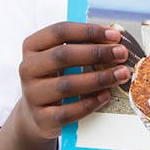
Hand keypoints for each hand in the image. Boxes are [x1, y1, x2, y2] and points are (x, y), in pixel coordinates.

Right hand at [13, 21, 131, 141]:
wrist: (36, 114)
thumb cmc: (56, 78)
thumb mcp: (62, 59)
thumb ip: (82, 46)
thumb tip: (115, 38)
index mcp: (32, 46)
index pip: (59, 32)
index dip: (88, 31)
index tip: (114, 35)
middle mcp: (27, 68)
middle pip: (63, 56)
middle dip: (97, 53)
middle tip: (121, 53)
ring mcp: (32, 94)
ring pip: (67, 85)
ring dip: (98, 78)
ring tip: (121, 74)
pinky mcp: (41, 118)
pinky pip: (68, 111)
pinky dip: (89, 103)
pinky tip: (106, 96)